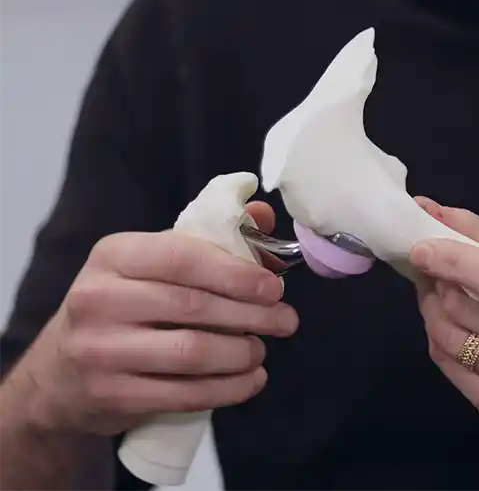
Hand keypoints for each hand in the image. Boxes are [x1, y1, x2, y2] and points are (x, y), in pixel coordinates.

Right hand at [2, 202, 298, 435]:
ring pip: (191, 353)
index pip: (183, 257)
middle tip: (286, 321)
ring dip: (241, 354)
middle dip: (252, 315)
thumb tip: (263, 214)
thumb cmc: (124, 306)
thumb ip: (210, 238)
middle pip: (193, 306)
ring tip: (261, 351)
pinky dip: (228, 389)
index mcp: (113, 255)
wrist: (61, 374)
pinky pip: (184, 394)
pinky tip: (251, 380)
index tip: (275, 287)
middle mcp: (98, 299)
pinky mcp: (110, 395)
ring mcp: (99, 350)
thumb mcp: (153, 264)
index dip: (237, 273)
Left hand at [409, 198, 478, 465]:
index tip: (420, 249)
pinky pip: (449, 368)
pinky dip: (439, 343)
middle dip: (438, 284)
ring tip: (439, 296)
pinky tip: (452, 328)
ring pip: (449, 340)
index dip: (454, 262)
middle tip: (432, 269)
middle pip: (465, 310)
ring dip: (432, 312)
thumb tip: (424, 209)